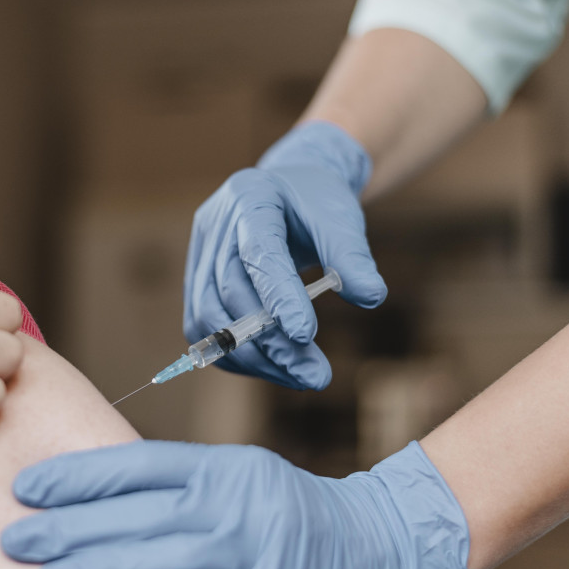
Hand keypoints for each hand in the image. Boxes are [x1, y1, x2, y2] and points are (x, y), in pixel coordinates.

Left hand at [1, 440, 482, 568]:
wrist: (377, 542)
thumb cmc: (288, 511)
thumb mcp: (235, 479)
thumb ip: (176, 487)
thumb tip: (96, 499)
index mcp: (217, 468)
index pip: (135, 466)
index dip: (77, 477)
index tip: (25, 490)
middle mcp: (231, 501)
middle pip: (137, 513)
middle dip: (69, 528)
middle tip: (13, 541)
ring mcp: (254, 549)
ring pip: (165, 557)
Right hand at [185, 121, 386, 388]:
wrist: (287, 192)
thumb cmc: (315, 203)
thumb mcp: (341, 218)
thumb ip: (352, 256)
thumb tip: (371, 297)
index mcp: (250, 197)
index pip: (258, 253)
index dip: (277, 297)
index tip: (305, 337)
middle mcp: (215, 226)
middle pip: (230, 293)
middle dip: (270, 342)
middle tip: (314, 376)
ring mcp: (199, 255)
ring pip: (208, 318)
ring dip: (252, 357)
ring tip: (300, 377)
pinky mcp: (196, 282)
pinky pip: (205, 329)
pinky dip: (238, 356)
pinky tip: (277, 367)